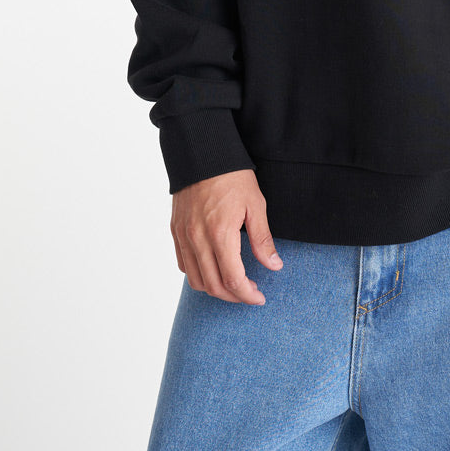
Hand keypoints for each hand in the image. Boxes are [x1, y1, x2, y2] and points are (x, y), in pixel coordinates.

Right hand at [171, 169, 282, 305]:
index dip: (247, 295)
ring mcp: (183, 237)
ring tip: (233, 284)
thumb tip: (274, 266)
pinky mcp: (176, 231)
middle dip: (234, 296)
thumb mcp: (255, 205)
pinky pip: (183, 265)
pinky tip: (213, 269)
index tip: (259, 297)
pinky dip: (198, 275)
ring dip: (215, 289)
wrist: (202, 153)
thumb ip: (262, 239)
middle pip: (214, 286)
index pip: (233, 280)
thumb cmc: (232, 176)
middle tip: (250, 293)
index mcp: (220, 234)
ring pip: (196, 280)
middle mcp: (197, 240)